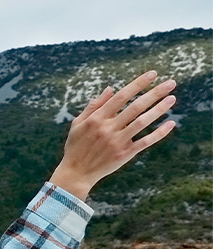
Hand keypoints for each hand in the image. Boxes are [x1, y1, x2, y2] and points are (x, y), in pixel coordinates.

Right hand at [49, 71, 176, 199]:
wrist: (76, 173)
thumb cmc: (76, 146)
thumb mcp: (78, 124)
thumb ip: (94, 106)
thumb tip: (111, 88)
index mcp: (96, 119)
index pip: (121, 97)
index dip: (138, 84)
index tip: (152, 74)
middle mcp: (107, 128)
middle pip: (135, 107)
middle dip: (155, 93)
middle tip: (170, 83)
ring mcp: (117, 142)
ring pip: (142, 122)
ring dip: (159, 109)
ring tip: (172, 98)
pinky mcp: (124, 154)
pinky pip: (145, 141)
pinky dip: (159, 133)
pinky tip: (170, 124)